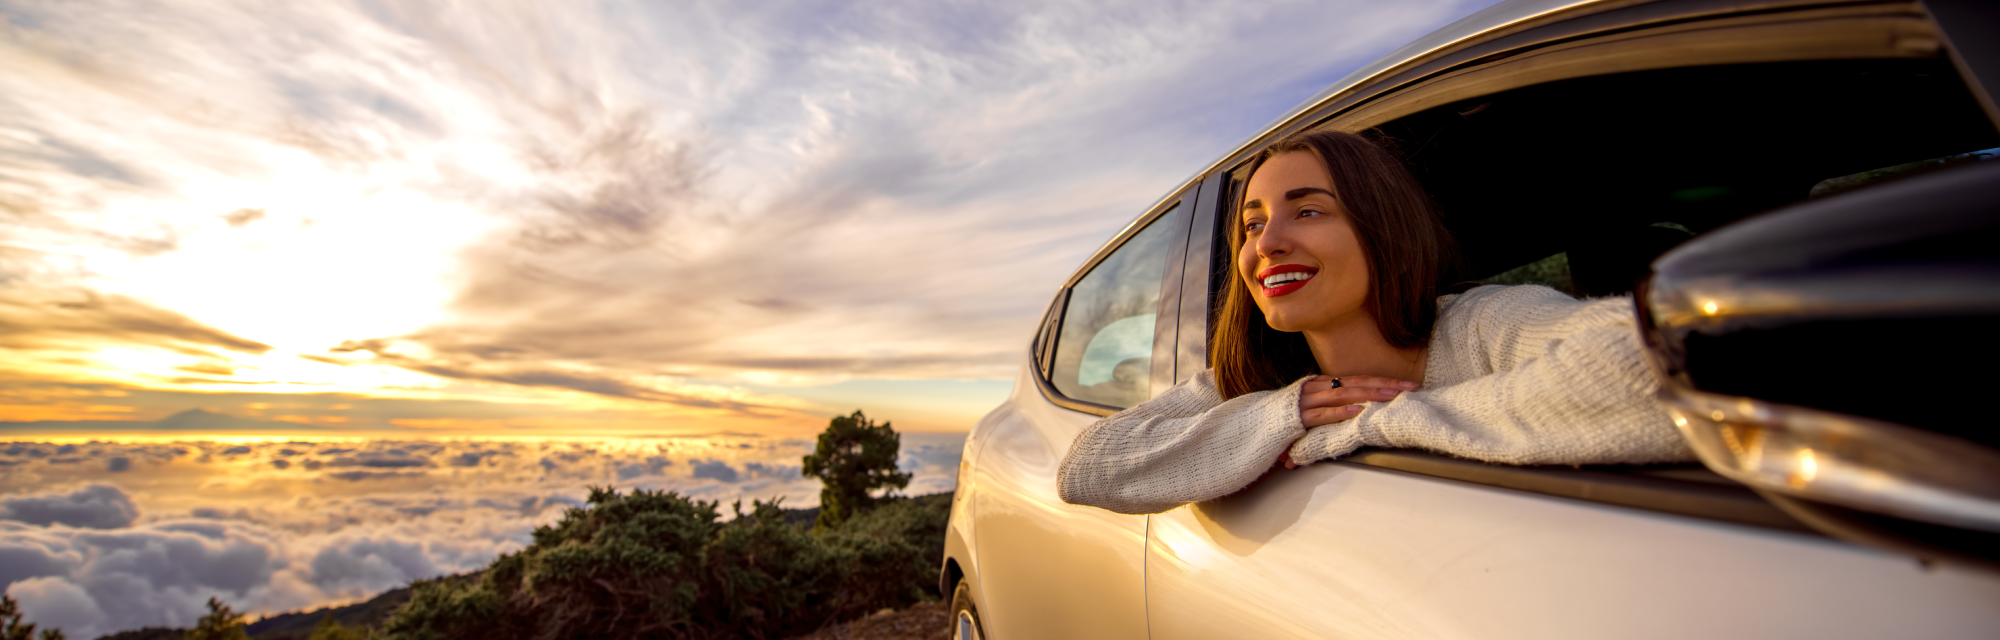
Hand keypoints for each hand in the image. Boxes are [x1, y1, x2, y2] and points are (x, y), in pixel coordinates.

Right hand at [1298, 374, 1417, 427]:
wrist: (1254, 425)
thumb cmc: (1286, 418)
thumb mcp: (1313, 407)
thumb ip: (1332, 405)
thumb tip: (1361, 409)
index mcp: (1321, 384)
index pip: (1357, 379)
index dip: (1382, 381)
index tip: (1407, 384)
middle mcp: (1316, 388)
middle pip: (1355, 383)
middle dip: (1384, 385)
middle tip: (1410, 387)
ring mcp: (1307, 402)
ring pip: (1343, 395)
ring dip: (1368, 395)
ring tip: (1390, 396)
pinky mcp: (1299, 419)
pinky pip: (1323, 414)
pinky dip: (1340, 412)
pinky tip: (1357, 411)